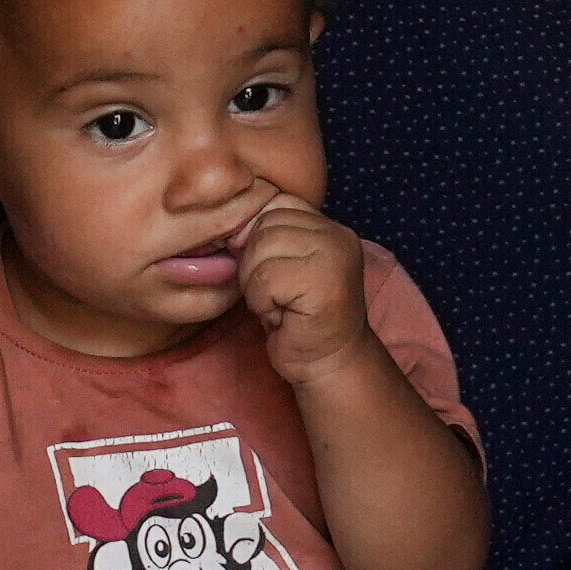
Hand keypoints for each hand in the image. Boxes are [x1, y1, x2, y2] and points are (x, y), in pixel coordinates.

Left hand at [223, 193, 377, 377]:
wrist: (329, 365)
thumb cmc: (300, 319)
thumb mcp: (284, 267)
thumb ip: (268, 238)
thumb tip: (232, 228)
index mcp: (331, 227)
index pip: (277, 204)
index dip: (258, 237)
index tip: (269, 272)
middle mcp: (338, 235)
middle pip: (264, 226)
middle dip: (255, 265)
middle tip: (278, 296)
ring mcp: (335, 257)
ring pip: (260, 250)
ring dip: (257, 286)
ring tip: (280, 305)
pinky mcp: (323, 282)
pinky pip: (264, 279)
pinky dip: (262, 303)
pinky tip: (282, 317)